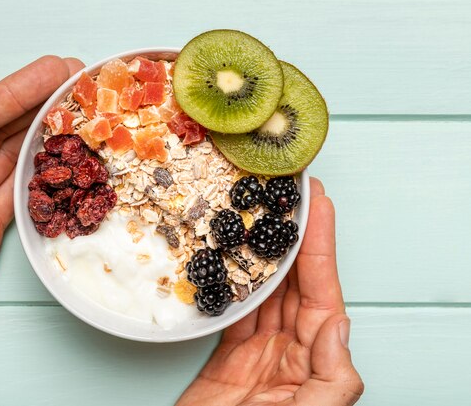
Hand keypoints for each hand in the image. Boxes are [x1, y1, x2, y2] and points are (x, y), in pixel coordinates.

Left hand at [0, 56, 83, 404]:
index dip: (16, 92)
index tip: (52, 72)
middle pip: (1, 133)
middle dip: (37, 103)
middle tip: (74, 80)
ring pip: (13, 160)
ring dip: (43, 134)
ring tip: (75, 111)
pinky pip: (19, 198)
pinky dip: (41, 176)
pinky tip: (59, 161)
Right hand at [177, 178, 363, 405]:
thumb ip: (333, 374)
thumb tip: (339, 322)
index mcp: (319, 359)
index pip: (323, 289)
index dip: (321, 243)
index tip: (318, 203)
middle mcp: (293, 349)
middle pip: (295, 280)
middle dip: (294, 236)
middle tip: (287, 194)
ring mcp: (259, 351)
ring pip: (265, 290)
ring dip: (263, 252)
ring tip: (260, 214)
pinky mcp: (228, 356)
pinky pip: (235, 310)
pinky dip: (234, 281)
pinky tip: (230, 258)